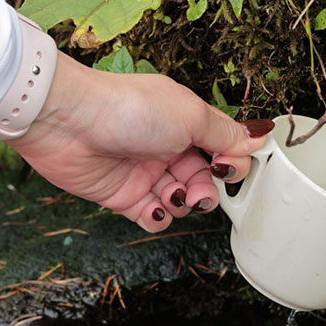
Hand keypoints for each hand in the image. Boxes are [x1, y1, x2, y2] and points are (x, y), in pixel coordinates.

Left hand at [9, 53, 272, 231]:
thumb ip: (224, 133)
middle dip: (209, 189)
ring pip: (181, 199)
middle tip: (201, 188)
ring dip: (185, 202)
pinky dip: (160, 218)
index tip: (230, 166)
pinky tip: (157, 207)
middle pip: (203, 178)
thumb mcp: (190, 114)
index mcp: (185, 121)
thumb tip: (256, 138)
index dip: (231, 161)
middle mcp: (166, 146)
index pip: (221, 146)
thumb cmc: (127, 108)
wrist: (69, 123)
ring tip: (174, 194)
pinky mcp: (123, 195)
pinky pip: (153, 216)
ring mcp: (144, 171)